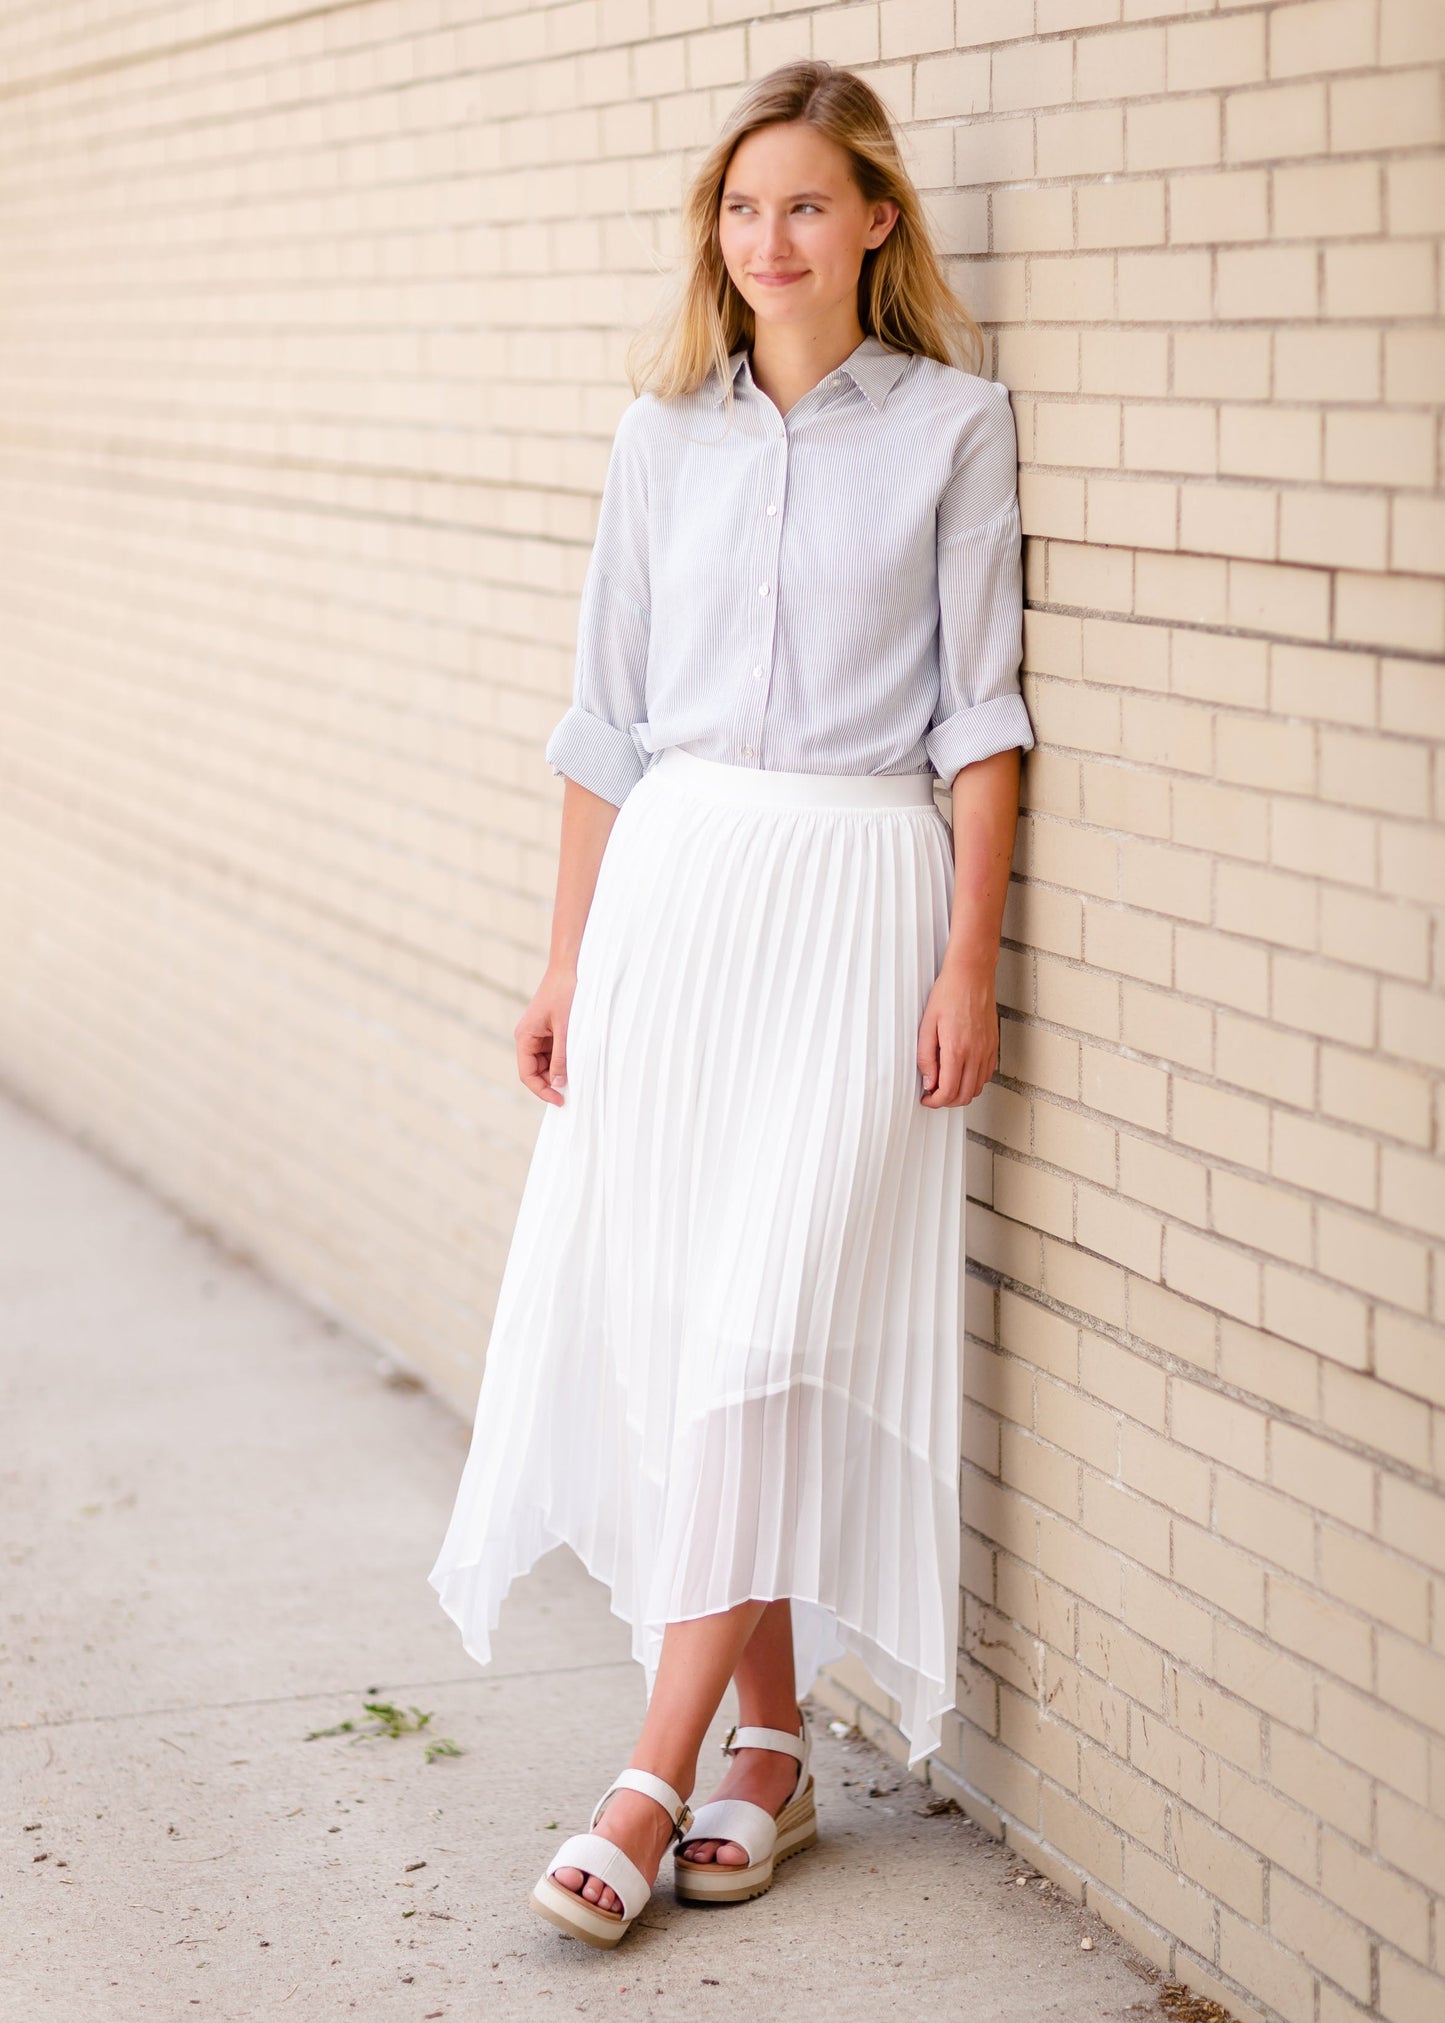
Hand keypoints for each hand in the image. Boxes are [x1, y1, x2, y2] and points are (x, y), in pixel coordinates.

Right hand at [515, 966, 575, 1104]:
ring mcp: (539, 1034)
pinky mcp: (550, 1030)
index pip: (527, 1074)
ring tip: (578, 1076)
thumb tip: (559, 1083)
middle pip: (536, 1071)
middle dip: (552, 1083)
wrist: (570, 967)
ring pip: (546, 1064)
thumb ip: (562, 1057)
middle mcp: (528, 1038)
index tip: (560, 1100)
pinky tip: (577, 1062)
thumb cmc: (565, 993)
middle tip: (573, 1092)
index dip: (542, 1090)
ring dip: (560, 1072)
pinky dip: (564, 1060)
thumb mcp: (566, 1029)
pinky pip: (554, 1052)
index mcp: (525, 1037)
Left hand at [917, 958, 998, 1107]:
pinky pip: (987, 1074)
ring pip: (977, 1088)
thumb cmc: (948, 994)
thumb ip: (926, 1057)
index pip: (948, 1092)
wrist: (972, 976)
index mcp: (957, 1050)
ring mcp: (987, 1050)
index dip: (935, 1101)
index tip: (926, 1098)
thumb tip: (928, 1081)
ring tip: (946, 1083)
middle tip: (933, 1094)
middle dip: (947, 1101)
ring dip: (961, 1092)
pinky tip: (961, 1072)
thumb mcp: (927, 1025)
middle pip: (964, 1096)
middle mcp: (976, 1054)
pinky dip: (974, 1081)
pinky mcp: (993, 1045)